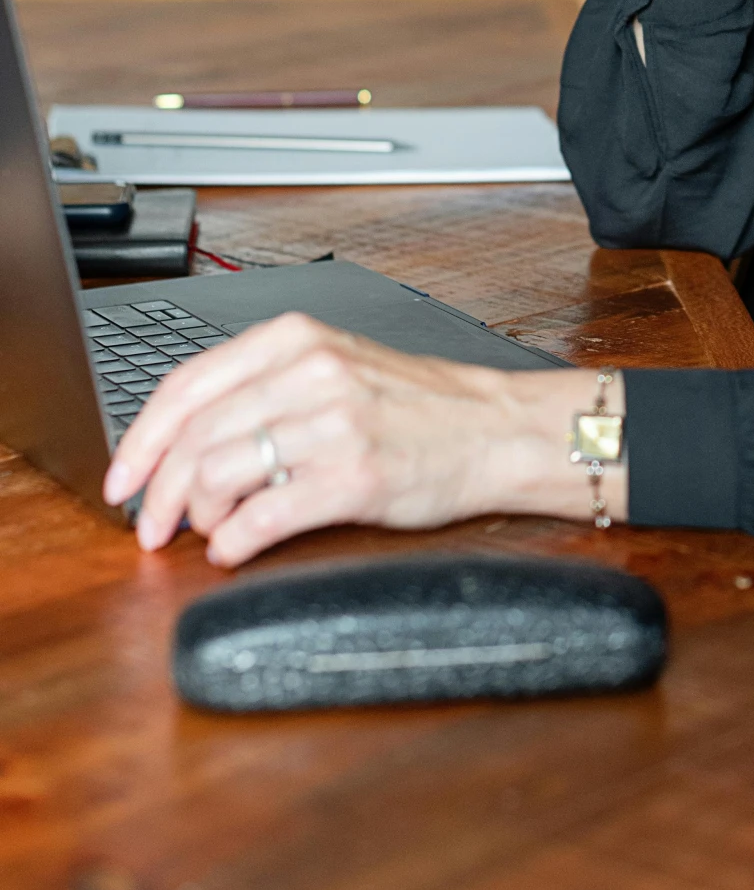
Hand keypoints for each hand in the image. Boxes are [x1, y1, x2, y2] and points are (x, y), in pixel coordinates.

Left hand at [102, 313, 625, 566]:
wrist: (497, 429)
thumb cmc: (417, 407)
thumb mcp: (334, 367)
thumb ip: (263, 387)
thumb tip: (181, 441)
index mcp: (296, 339)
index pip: (186, 385)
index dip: (140, 440)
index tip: (121, 479)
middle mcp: (311, 373)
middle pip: (195, 436)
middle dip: (156, 492)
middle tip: (148, 526)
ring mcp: (334, 424)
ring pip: (220, 476)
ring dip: (196, 519)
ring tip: (207, 532)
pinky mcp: (355, 476)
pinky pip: (264, 517)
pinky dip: (233, 542)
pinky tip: (233, 550)